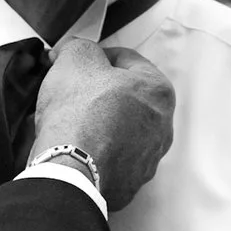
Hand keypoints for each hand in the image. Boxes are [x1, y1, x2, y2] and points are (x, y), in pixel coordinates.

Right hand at [29, 37, 174, 211]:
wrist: (69, 170)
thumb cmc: (79, 115)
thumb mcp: (76, 58)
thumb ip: (80, 47)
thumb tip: (74, 51)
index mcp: (158, 91)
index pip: (126, 59)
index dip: (95, 56)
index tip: (77, 62)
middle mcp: (161, 127)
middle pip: (126, 97)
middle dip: (100, 91)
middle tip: (73, 91)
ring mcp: (147, 159)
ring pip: (119, 129)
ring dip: (99, 122)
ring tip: (70, 121)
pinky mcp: (129, 183)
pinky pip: (111, 158)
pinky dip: (95, 151)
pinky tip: (74, 145)